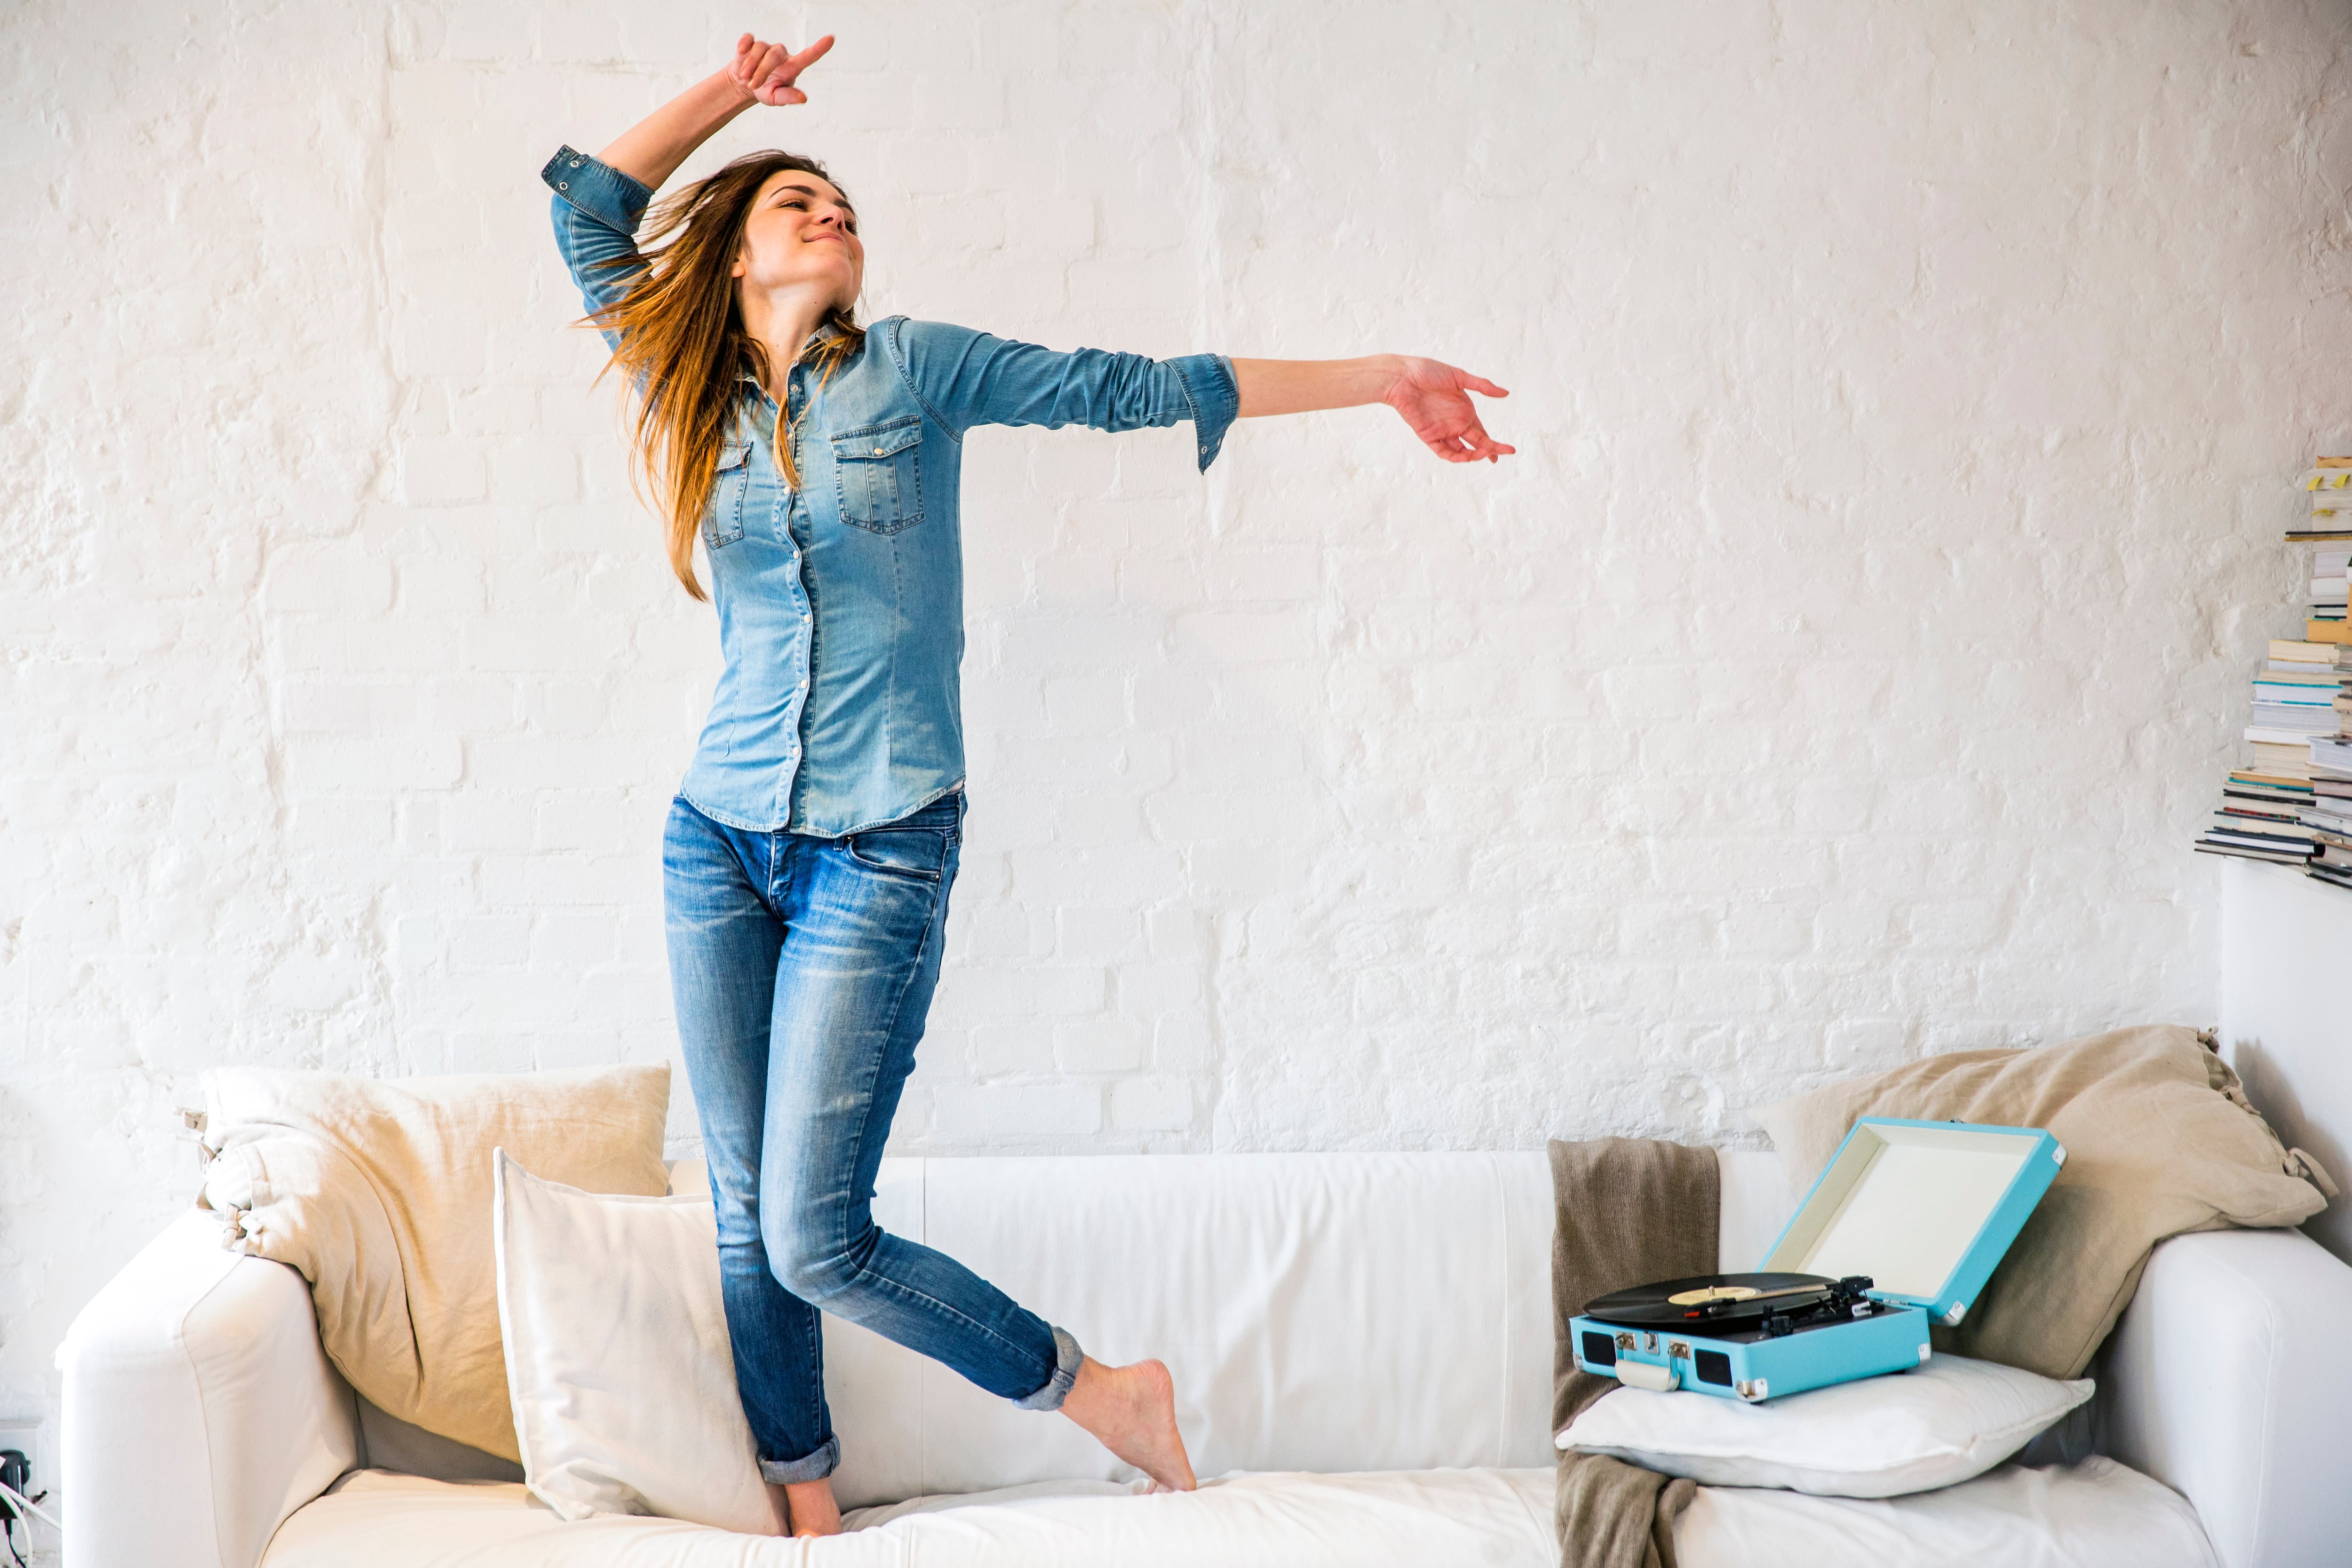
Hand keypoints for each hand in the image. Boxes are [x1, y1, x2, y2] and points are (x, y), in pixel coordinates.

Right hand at [728, 32, 832, 106]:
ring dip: (750, 65)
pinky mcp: (751, 42)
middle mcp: (781, 54)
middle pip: (774, 55)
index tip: (831, 39)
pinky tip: (741, 52)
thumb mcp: (776, 98)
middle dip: (762, 71)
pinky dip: (743, 46)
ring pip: (759, 49)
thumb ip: (788, 97)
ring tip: (746, 78)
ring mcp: (766, 47)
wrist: (744, 84)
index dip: (819, 48)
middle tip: (753, 85)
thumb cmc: (765, 90)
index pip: (808, 56)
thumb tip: (803, 98)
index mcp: (792, 67)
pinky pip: (748, 39)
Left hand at [1382, 357, 1514, 463]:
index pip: (1481, 432)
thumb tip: (1506, 393)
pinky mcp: (1428, 435)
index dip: (1493, 443)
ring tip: (1484, 454)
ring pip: (1461, 451)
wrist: (1402, 377)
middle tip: (1499, 457)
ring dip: (1473, 455)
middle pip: (1475, 443)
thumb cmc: (1428, 372)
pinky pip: (1443, 451)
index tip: (1508, 450)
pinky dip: (1455, 457)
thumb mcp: (1459, 377)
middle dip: (1489, 451)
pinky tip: (1466, 457)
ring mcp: (1442, 430)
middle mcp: (1455, 422)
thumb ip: (1482, 386)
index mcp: (1464, 410)